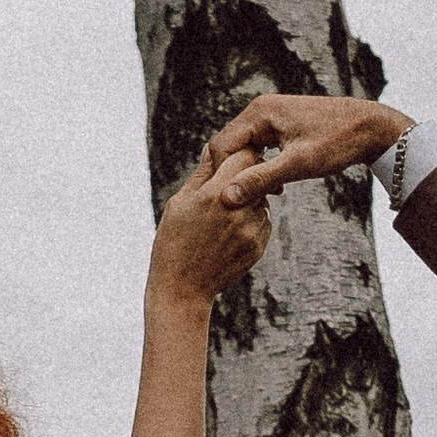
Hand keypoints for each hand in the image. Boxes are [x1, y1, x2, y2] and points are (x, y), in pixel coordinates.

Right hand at [150, 153, 271, 306]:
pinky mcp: (257, 246)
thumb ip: (202, 174)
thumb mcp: (180, 203)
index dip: (244, 153)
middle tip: (234, 183)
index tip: (239, 156)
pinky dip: (252, 222)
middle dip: (249, 176)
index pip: (246, 156)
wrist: (182, 288)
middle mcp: (238, 210)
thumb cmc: (174, 241)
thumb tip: (212, 148)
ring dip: (251, 201)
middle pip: (258, 177)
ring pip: (263, 200)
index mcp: (215, 194)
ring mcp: (250, 230)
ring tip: (225, 216)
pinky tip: (230, 234)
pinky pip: (263, 222)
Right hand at [202, 93, 412, 204]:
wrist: (371, 127)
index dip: (220, 177)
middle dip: (232, 176)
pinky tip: (275, 187)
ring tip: (262, 197)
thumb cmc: (338, 142)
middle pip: (228, 147)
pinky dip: (260, 167)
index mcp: (259, 112)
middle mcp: (259, 109)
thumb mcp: (298, 164)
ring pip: (242, 150)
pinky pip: (257, 148)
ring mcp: (268, 115)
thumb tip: (227, 197)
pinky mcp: (279, 125)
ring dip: (247, 174)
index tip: (229, 203)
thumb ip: (261, 179)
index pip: (220, 147)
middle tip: (245, 204)